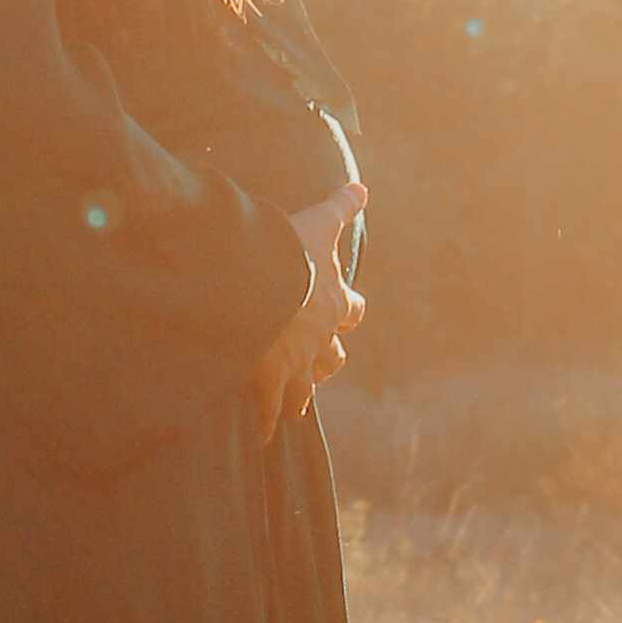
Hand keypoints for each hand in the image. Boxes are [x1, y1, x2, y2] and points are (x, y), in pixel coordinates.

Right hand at [253, 181, 366, 438]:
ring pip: (305, 390)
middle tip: (318, 366)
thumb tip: (362, 186)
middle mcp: (320, 338)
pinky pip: (269, 410)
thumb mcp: (318, 224)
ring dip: (300, 397)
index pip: (352, 310)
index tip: (345, 314)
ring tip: (293, 409)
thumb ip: (340, 206)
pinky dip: (265, 423)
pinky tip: (259, 436)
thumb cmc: (289, 253)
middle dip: (327, 360)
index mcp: (333, 301)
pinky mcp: (268, 381)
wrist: (259, 286)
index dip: (348, 311)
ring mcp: (295, 363)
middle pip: (334, 357)